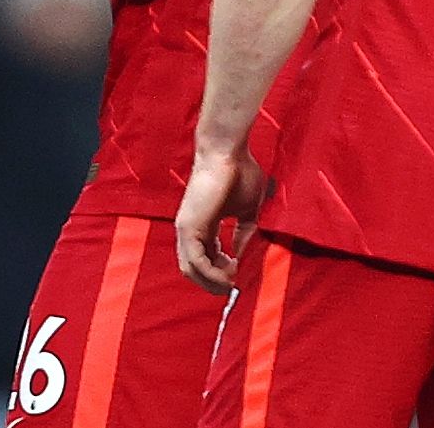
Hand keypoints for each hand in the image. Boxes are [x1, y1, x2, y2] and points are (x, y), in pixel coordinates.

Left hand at [176, 145, 267, 294]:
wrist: (228, 151)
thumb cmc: (239, 172)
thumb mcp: (248, 210)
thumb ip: (245, 233)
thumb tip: (244, 255)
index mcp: (202, 225)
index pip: (206, 259)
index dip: (223, 272)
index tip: (242, 274)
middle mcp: (189, 229)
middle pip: (194, 269)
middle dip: (216, 282)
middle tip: (237, 283)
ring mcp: (185, 228)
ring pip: (191, 270)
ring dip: (213, 282)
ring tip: (234, 281)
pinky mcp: (188, 226)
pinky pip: (195, 262)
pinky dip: (212, 275)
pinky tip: (231, 274)